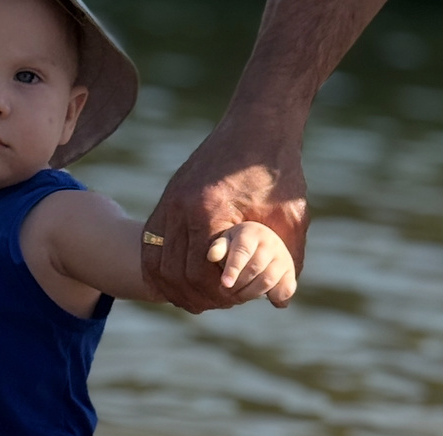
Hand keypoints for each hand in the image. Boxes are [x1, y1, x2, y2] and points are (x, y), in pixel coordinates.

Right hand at [142, 121, 308, 312]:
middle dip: (194, 295)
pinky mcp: (169, 197)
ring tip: (195, 298)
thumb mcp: (291, 215)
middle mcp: (181, 207)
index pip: (199, 273)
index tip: (234, 300)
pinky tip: (180, 276)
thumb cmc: (278, 168)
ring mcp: (170, 200)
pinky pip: (152, 241)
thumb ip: (287, 259)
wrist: (258, 123)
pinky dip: (161, 264)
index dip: (215, 295)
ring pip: (155, 259)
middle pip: (173, 272)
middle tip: (216, 304)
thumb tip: (282, 301)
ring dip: (172, 285)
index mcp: (210, 211)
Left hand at [207, 221, 296, 306]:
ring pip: (267, 281)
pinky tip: (266, 298)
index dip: (233, 269)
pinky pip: (286, 290)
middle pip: (254, 269)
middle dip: (237, 285)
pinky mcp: (290, 272)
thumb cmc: (236, 245)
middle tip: (225, 292)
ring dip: (250, 294)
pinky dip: (276, 298)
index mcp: (252, 232)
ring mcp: (283, 257)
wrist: (262, 243)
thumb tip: (212, 256)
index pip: (243, 251)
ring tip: (236, 296)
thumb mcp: (225, 242)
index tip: (225, 283)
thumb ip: (218, 249)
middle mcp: (271, 243)